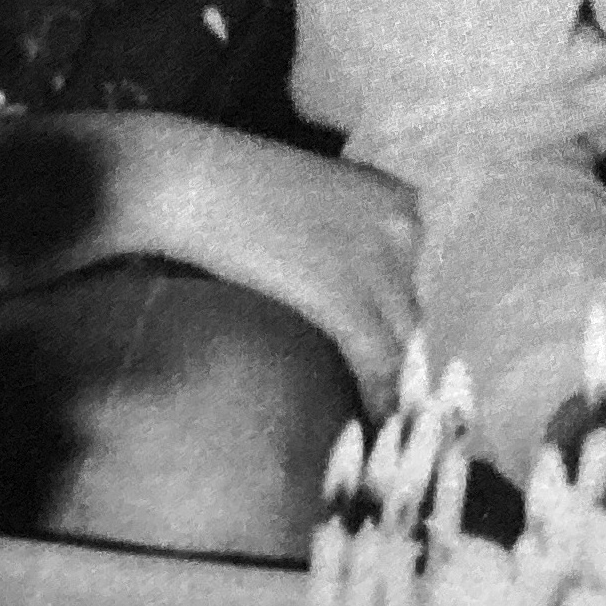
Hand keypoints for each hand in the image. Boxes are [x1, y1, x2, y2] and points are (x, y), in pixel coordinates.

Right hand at [144, 126, 423, 410]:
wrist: (192, 181)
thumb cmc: (233, 187)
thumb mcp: (315, 203)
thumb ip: (345, 240)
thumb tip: (347, 290)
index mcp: (398, 199)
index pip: (413, 274)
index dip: (394, 318)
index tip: (386, 352)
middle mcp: (404, 226)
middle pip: (409, 308)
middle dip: (395, 350)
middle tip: (383, 394)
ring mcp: (381, 262)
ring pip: (401, 339)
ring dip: (392, 382)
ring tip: (385, 422)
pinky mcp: (347, 298)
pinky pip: (377, 360)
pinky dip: (377, 398)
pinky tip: (373, 425)